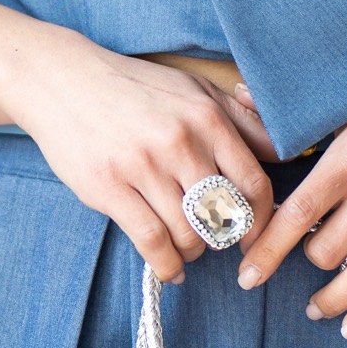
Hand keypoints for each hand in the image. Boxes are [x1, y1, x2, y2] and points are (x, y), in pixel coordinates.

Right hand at [9, 36, 277, 281]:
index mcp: (207, 118)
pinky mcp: (109, 187)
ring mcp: (143, 166)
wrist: (62, 79)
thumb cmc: (134, 87)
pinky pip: (151, 241)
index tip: (254, 235)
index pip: (255, 185)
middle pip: (224, 216)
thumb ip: (241, 121)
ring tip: (186, 249)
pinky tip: (168, 268)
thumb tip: (284, 152)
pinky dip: (166, 265)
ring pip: (189, 234)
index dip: (260, 221)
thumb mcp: (193, 90)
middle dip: (224, 239)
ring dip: (193, 252)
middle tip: (214, 242)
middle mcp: (181, 142)